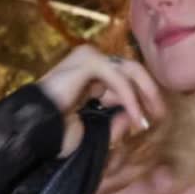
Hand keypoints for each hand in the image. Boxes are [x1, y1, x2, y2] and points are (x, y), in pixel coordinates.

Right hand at [35, 44, 166, 158]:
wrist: (34, 131)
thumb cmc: (57, 135)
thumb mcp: (95, 130)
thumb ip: (116, 124)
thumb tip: (135, 117)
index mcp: (92, 77)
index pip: (128, 78)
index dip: (144, 97)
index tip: (152, 121)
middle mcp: (91, 63)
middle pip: (134, 70)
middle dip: (150, 93)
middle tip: (160, 116)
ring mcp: (89, 58)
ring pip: (131, 69)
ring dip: (145, 95)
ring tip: (150, 119)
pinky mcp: (88, 61)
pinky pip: (118, 78)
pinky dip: (131, 99)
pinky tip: (137, 119)